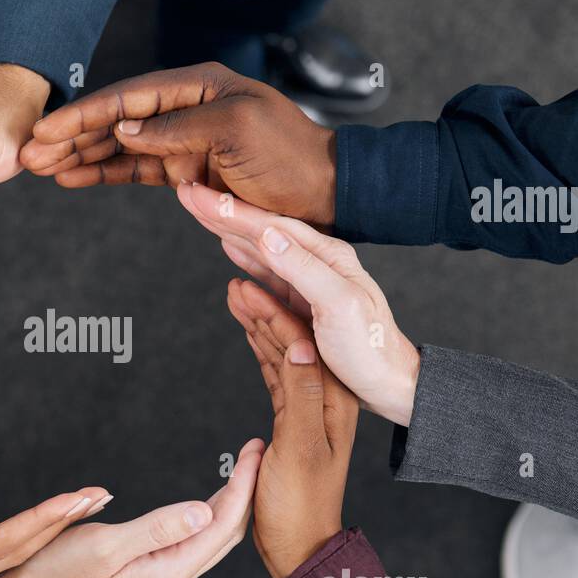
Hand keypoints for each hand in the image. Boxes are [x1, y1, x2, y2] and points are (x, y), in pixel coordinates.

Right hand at [0, 440, 263, 577]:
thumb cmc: (59, 573)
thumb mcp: (105, 546)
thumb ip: (156, 528)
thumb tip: (203, 511)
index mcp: (168, 571)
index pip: (221, 525)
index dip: (242, 486)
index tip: (253, 452)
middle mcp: (172, 574)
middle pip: (226, 532)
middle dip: (246, 490)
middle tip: (255, 451)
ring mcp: (162, 573)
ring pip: (212, 536)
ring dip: (231, 501)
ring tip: (243, 468)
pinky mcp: (150, 567)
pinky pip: (194, 539)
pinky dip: (210, 513)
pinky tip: (210, 498)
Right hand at [20, 62, 335, 227]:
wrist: (322, 192)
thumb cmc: (289, 154)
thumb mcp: (236, 130)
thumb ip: (177, 128)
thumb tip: (123, 128)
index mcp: (197, 85)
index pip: (128, 97)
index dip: (84, 114)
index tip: (47, 129)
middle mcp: (184, 108)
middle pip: (114, 120)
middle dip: (70, 136)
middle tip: (29, 153)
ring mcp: (181, 141)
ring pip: (118, 147)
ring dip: (79, 157)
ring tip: (41, 168)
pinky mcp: (184, 171)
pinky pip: (135, 171)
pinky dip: (104, 174)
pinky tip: (73, 178)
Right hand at [179, 184, 418, 425]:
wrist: (390, 385)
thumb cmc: (371, 348)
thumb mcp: (339, 305)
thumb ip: (303, 268)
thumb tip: (267, 233)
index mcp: (327, 256)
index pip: (269, 226)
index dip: (230, 211)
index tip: (197, 194)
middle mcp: (318, 263)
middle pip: (262, 231)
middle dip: (223, 212)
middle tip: (188, 193)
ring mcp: (310, 284)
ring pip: (261, 250)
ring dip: (230, 231)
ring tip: (203, 213)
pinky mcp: (304, 307)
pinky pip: (266, 278)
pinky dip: (244, 261)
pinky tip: (231, 252)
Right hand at [226, 280, 357, 577]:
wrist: (300, 548)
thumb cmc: (300, 507)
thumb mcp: (299, 449)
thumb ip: (300, 394)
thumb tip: (300, 342)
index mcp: (332, 397)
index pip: (302, 336)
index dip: (273, 303)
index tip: (245, 277)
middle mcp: (324, 394)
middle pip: (292, 335)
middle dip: (263, 302)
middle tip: (233, 273)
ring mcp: (307, 404)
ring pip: (280, 349)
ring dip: (257, 319)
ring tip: (232, 289)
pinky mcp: (290, 416)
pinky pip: (273, 370)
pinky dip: (256, 345)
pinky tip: (245, 326)